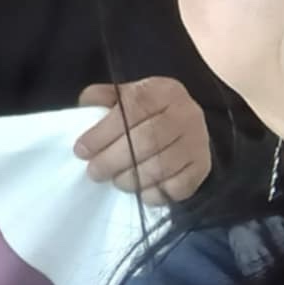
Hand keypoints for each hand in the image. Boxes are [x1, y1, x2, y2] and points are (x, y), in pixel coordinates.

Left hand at [75, 77, 210, 205]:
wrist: (184, 127)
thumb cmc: (145, 113)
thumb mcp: (123, 97)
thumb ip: (101, 98)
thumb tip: (85, 107)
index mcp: (163, 91)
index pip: (132, 110)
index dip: (103, 133)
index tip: (81, 150)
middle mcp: (186, 114)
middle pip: (146, 141)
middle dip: (113, 160)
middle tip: (94, 172)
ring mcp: (198, 142)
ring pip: (160, 167)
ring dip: (131, 179)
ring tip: (116, 180)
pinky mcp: (202, 168)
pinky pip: (176, 188)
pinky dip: (153, 193)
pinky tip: (141, 190)